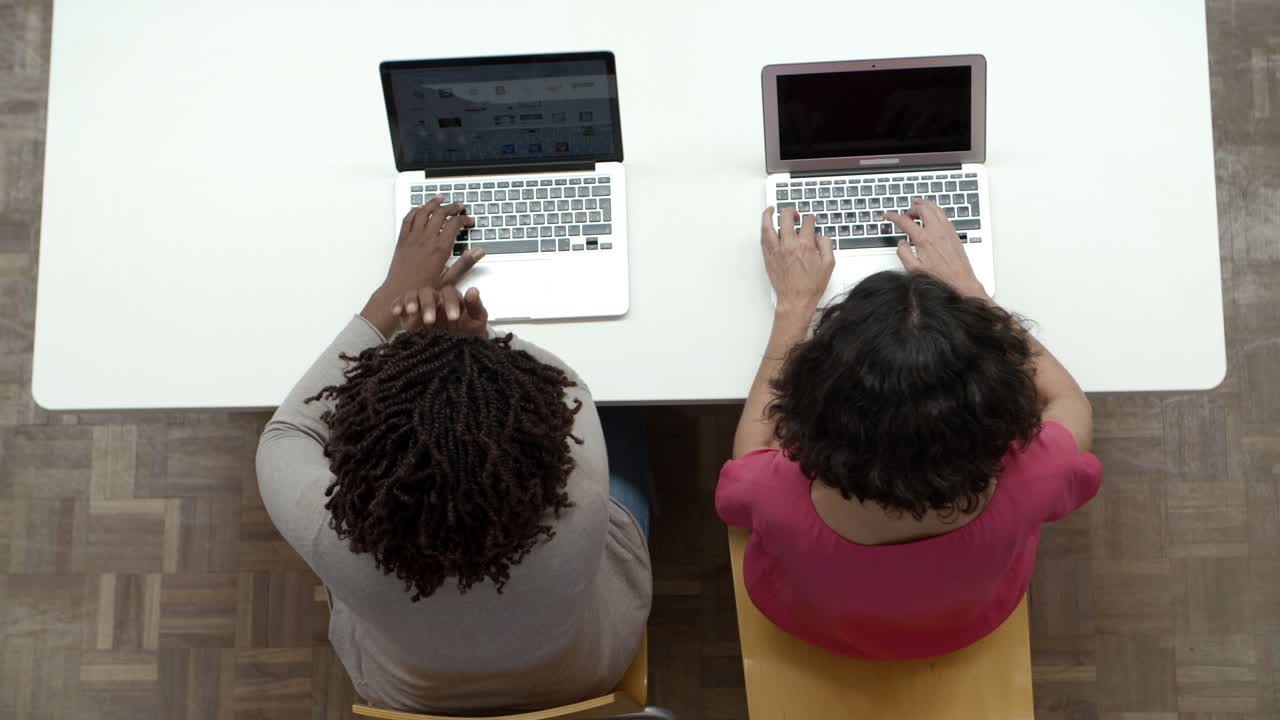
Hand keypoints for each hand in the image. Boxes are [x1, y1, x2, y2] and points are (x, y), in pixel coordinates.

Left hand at [361, 197, 475, 336]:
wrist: (398, 294)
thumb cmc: (422, 291)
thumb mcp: (449, 280)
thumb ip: (465, 263)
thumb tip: (480, 252)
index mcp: (439, 249)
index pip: (454, 224)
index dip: (464, 219)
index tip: (468, 221)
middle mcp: (426, 240)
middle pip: (440, 214)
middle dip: (451, 207)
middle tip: (458, 206)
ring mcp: (412, 238)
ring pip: (423, 212)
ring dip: (433, 203)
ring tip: (440, 199)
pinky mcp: (402, 240)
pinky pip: (408, 219)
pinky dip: (415, 211)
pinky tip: (420, 208)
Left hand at [760, 206, 834, 312]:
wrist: (796, 300)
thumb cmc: (810, 286)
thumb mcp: (829, 264)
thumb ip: (826, 245)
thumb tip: (820, 236)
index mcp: (806, 245)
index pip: (807, 222)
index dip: (810, 218)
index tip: (810, 221)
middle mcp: (789, 245)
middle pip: (786, 217)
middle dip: (791, 211)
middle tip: (794, 214)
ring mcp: (777, 250)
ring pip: (769, 225)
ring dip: (769, 214)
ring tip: (771, 210)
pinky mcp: (768, 257)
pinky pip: (763, 238)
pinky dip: (764, 228)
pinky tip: (766, 225)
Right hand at [885, 199, 986, 298]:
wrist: (960, 280)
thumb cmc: (939, 277)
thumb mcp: (913, 269)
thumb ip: (903, 253)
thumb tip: (901, 243)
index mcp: (924, 239)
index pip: (905, 221)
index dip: (893, 216)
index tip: (887, 215)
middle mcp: (936, 231)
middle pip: (921, 208)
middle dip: (910, 208)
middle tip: (905, 214)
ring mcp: (946, 230)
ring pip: (934, 207)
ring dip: (924, 204)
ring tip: (917, 204)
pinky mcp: (953, 232)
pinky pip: (943, 213)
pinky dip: (934, 209)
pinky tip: (931, 214)